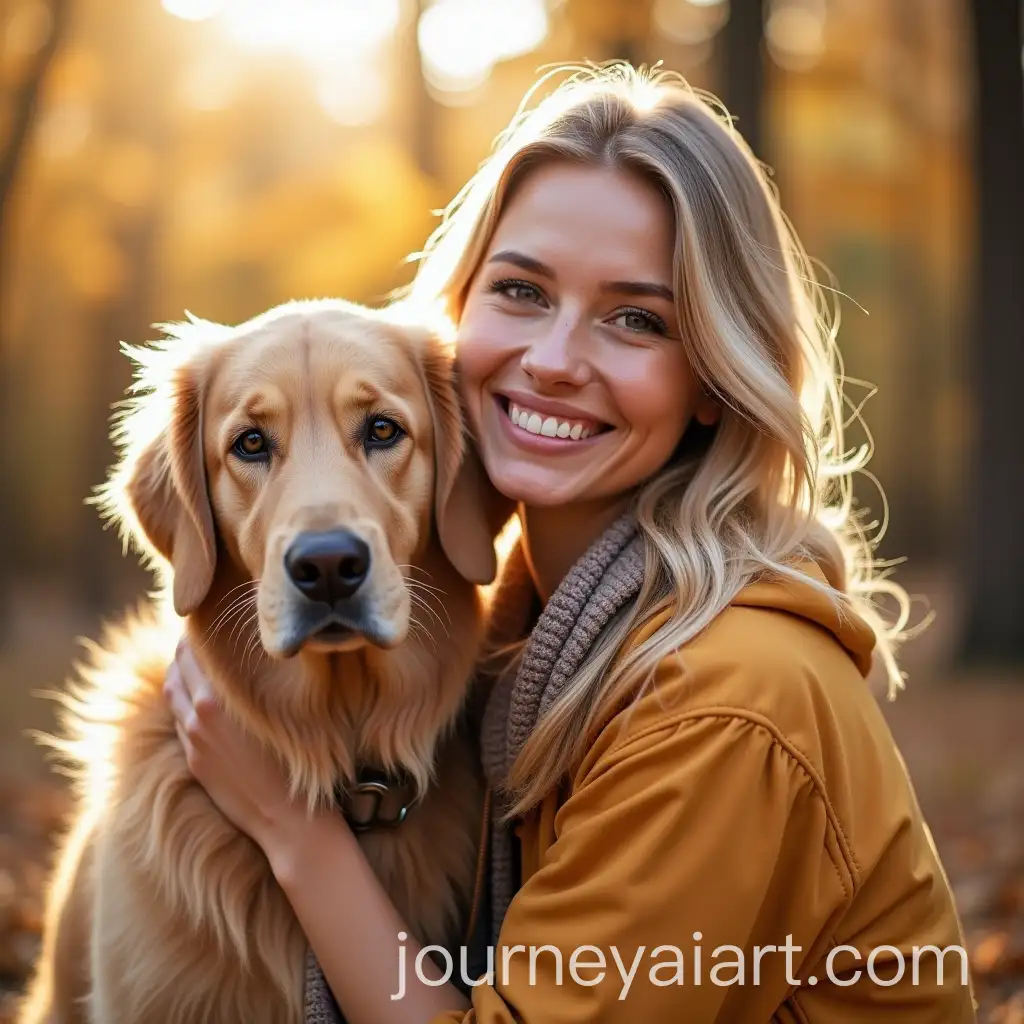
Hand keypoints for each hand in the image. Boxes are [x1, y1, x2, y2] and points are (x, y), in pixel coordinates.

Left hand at [164, 640, 305, 851]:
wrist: (286, 817)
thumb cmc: (295, 758)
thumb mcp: (275, 709)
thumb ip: (249, 682)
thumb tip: (244, 653)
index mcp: (215, 701)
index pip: (190, 653)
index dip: (194, 633)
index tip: (205, 618)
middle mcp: (197, 718)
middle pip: (177, 670)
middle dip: (184, 650)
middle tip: (198, 632)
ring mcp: (194, 740)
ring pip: (174, 695)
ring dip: (180, 674)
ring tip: (193, 659)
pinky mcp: (195, 761)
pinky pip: (181, 720)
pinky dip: (184, 700)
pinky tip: (199, 696)